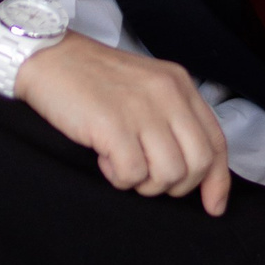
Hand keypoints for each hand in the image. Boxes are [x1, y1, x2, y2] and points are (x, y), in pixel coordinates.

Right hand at [0, 22, 231, 215]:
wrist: (46, 57)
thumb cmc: (92, 79)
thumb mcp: (145, 87)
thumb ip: (172, 117)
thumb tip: (190, 168)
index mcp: (180, 85)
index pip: (216, 142)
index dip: (218, 181)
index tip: (213, 207)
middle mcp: (168, 95)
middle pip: (198, 164)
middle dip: (175, 186)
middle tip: (147, 179)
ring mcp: (142, 109)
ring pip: (169, 175)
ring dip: (145, 184)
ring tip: (121, 164)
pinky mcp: (113, 125)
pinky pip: (133, 174)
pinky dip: (118, 177)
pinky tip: (103, 158)